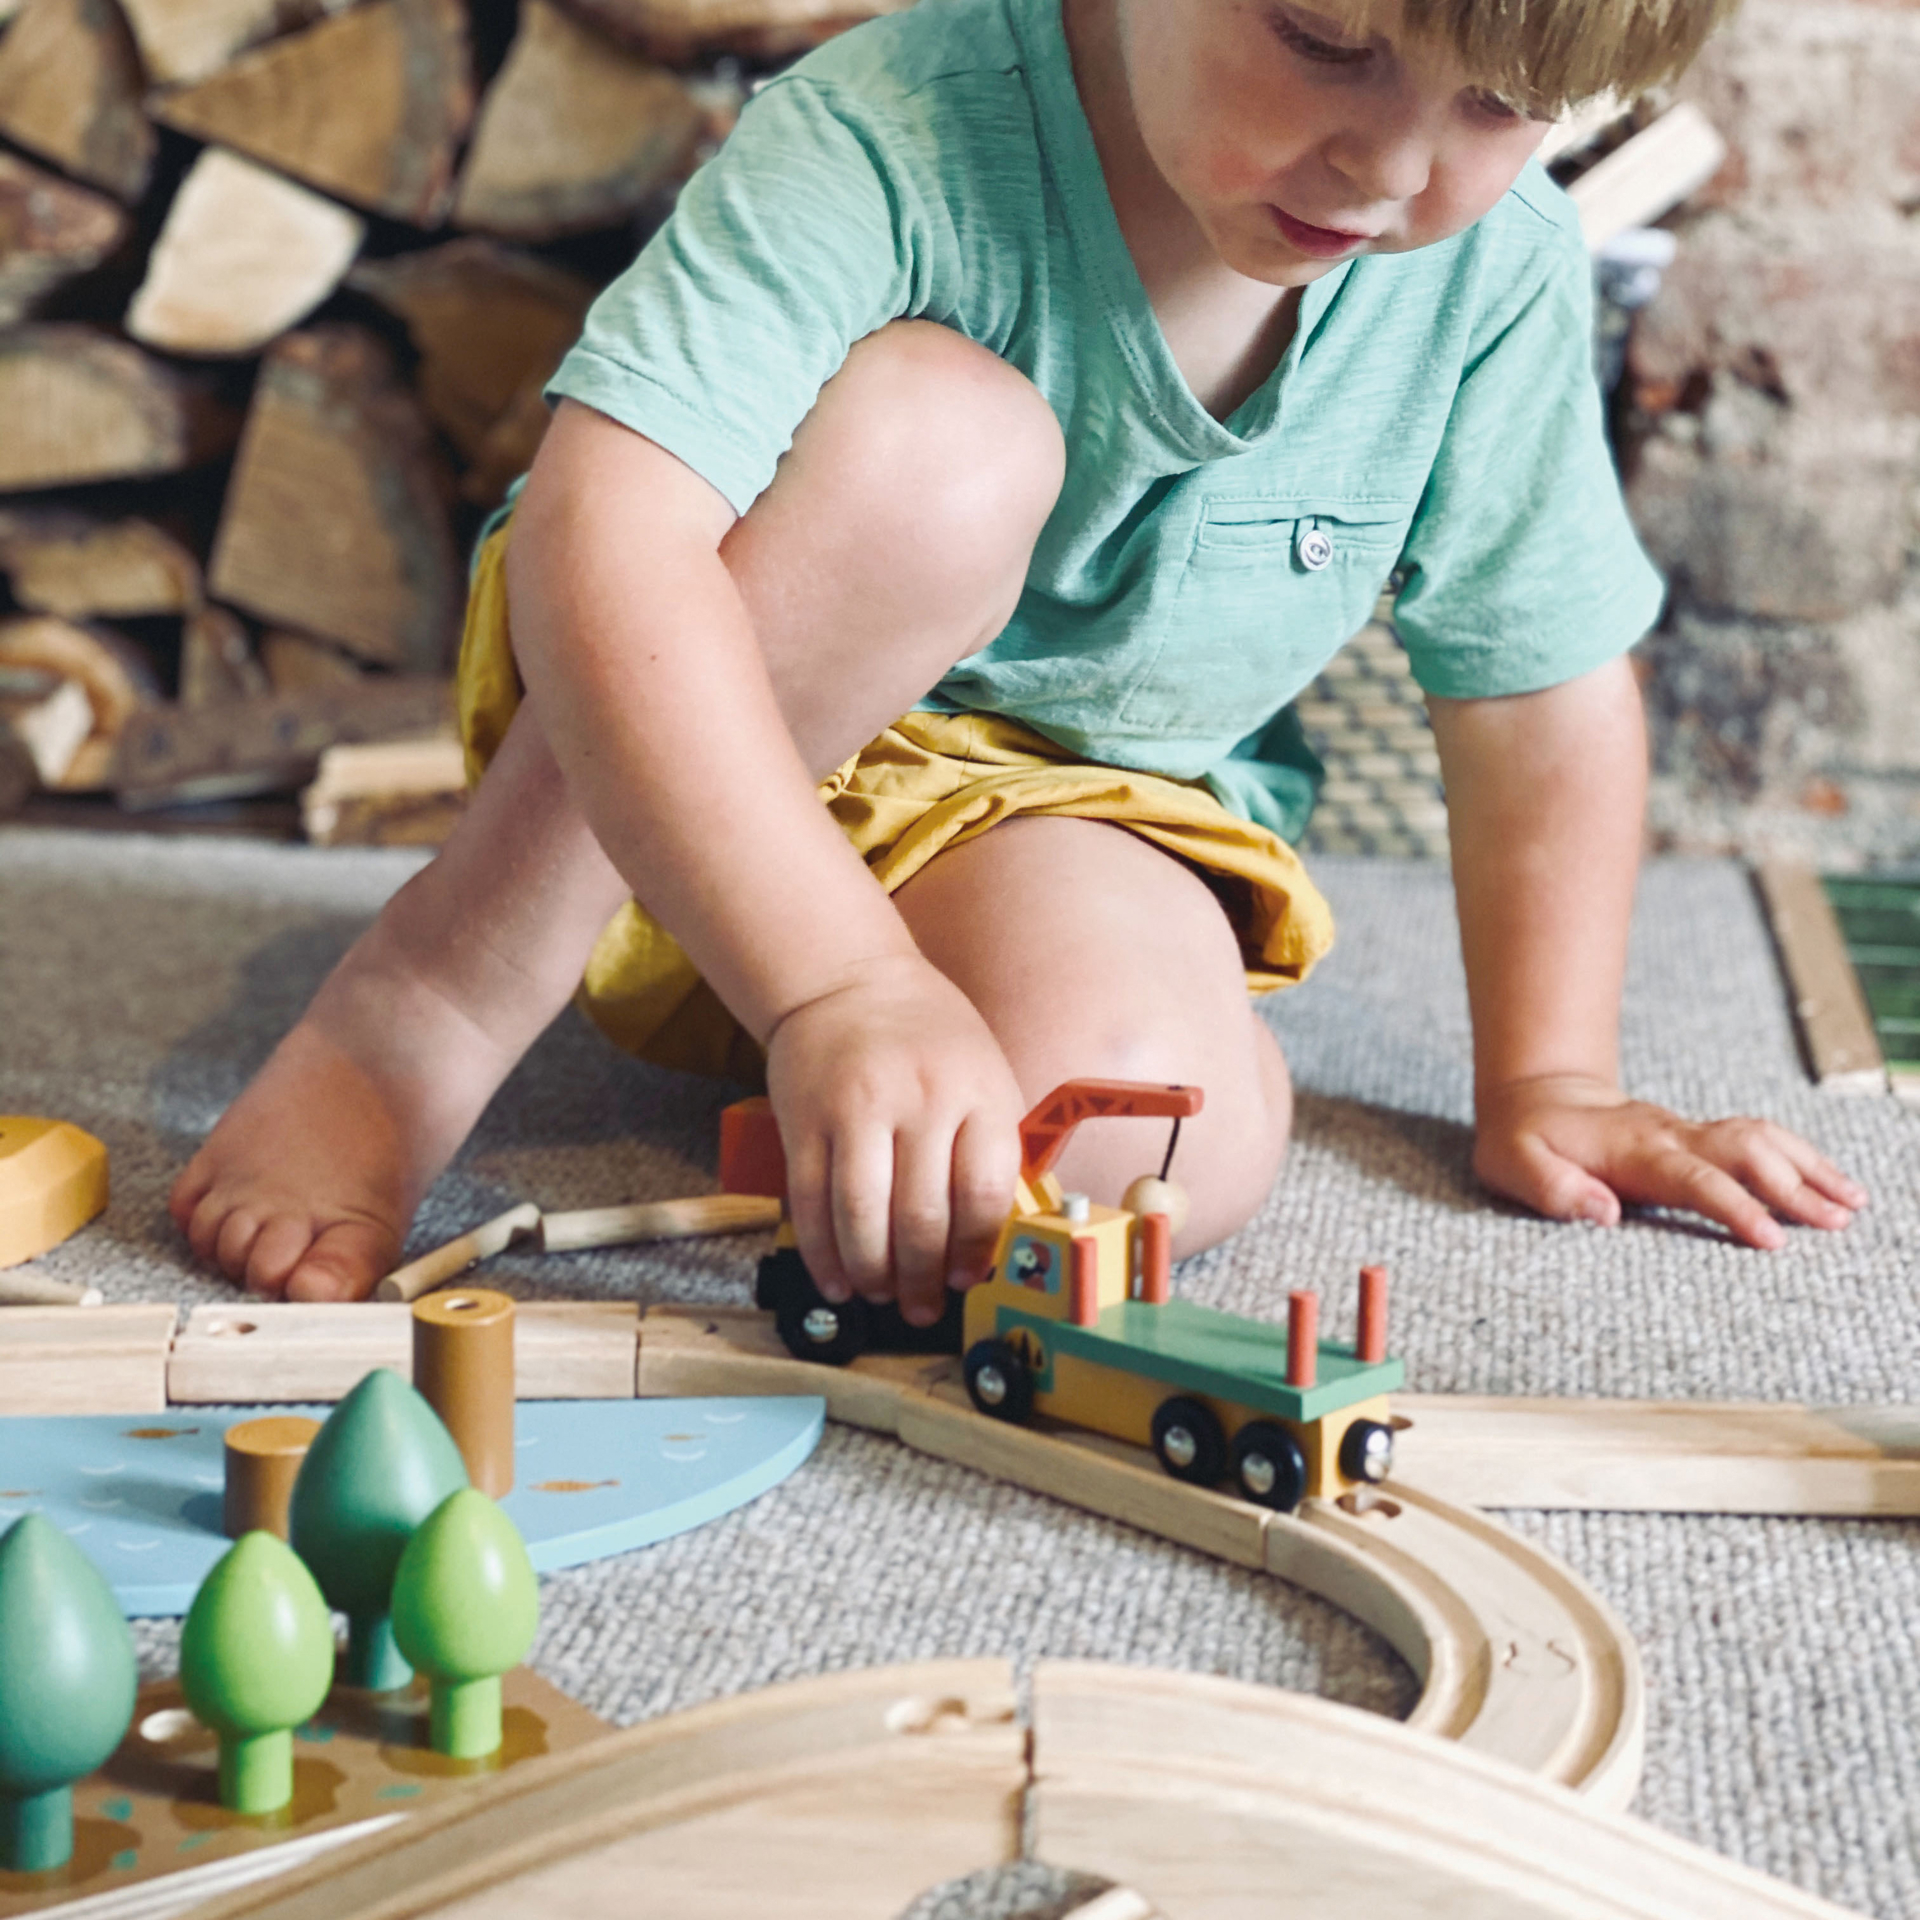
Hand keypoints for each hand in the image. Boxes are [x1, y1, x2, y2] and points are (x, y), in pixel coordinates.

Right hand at [764, 953, 1025, 1325]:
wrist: (848, 981)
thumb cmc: (928, 1038)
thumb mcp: (983, 1074)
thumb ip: (987, 1146)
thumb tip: (986, 1242)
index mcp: (976, 1092)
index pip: (983, 1192)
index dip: (975, 1250)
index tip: (966, 1277)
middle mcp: (919, 1101)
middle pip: (921, 1216)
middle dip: (922, 1279)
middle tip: (922, 1307)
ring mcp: (856, 1110)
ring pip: (862, 1218)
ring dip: (873, 1273)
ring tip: (881, 1295)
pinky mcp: (804, 1121)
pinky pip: (810, 1202)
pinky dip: (823, 1253)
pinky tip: (836, 1279)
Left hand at [1473, 1074, 1868, 1249]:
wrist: (1535, 1093)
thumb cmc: (1521, 1138)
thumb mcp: (1513, 1163)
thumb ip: (1553, 1189)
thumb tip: (1603, 1214)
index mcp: (1632, 1151)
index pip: (1694, 1179)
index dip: (1734, 1206)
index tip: (1772, 1238)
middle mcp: (1670, 1137)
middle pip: (1744, 1154)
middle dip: (1793, 1187)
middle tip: (1838, 1222)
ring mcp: (1687, 1133)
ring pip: (1759, 1139)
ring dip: (1808, 1168)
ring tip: (1853, 1204)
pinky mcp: (1696, 1137)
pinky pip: (1756, 1140)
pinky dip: (1798, 1157)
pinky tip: (1829, 1183)